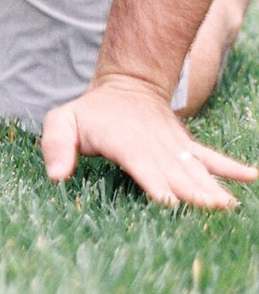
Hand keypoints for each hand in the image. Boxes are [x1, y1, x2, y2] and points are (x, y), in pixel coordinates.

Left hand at [41, 75, 256, 208]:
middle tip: (210, 209)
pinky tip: (251, 177)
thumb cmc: (89, 112)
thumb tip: (56, 176)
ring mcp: (173, 146)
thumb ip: (55, 145)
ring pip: (194, 169)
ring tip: (228, 205)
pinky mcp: (185, 147)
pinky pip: (210, 157)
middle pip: (173, 172)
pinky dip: (230, 168)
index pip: (140, 164)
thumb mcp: (62, 121)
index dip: (154, 182)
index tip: (168, 200)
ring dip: (212, 186)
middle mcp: (153, 146)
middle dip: (190, 191)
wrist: (126, 84)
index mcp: (124, 143)